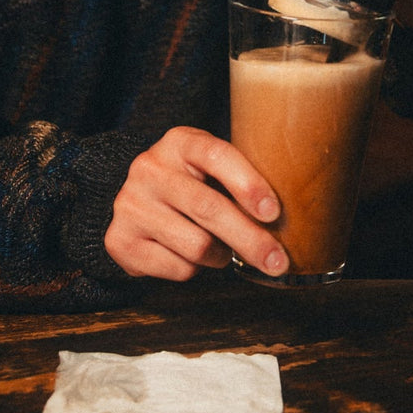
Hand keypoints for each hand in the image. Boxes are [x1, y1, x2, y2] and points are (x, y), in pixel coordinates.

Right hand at [105, 127, 288, 281]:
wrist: (134, 202)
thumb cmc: (190, 184)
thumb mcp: (209, 168)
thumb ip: (240, 179)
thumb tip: (291, 218)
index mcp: (179, 142)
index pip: (216, 155)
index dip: (248, 183)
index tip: (273, 212)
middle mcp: (149, 168)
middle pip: (209, 208)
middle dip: (250, 239)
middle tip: (278, 262)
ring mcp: (131, 204)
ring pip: (197, 245)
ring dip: (221, 256)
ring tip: (222, 250)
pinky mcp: (121, 239)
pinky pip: (177, 268)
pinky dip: (194, 270)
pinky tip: (189, 255)